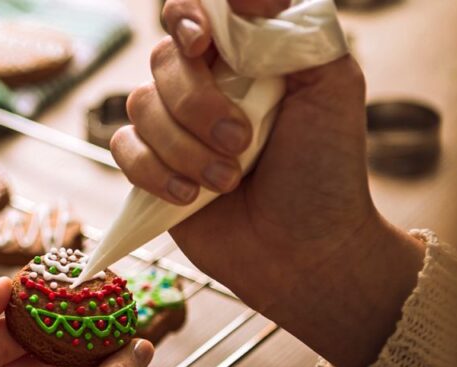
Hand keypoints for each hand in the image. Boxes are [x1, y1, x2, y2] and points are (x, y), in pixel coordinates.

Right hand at [112, 0, 424, 366]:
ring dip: (185, 148)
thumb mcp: (334, 86)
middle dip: (199, 105)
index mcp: (249, 51)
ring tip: (228, 182)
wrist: (305, 251)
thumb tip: (245, 0)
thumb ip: (294, 30)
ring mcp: (175, 124)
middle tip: (243, 143)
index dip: (188, 15)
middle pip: (166, 58)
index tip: (204, 42)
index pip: (199, 7)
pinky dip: (155, 173)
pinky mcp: (151, 165)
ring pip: (140, 104)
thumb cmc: (327, 171)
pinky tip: (190, 196)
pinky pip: (123, 148)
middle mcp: (208, 80)